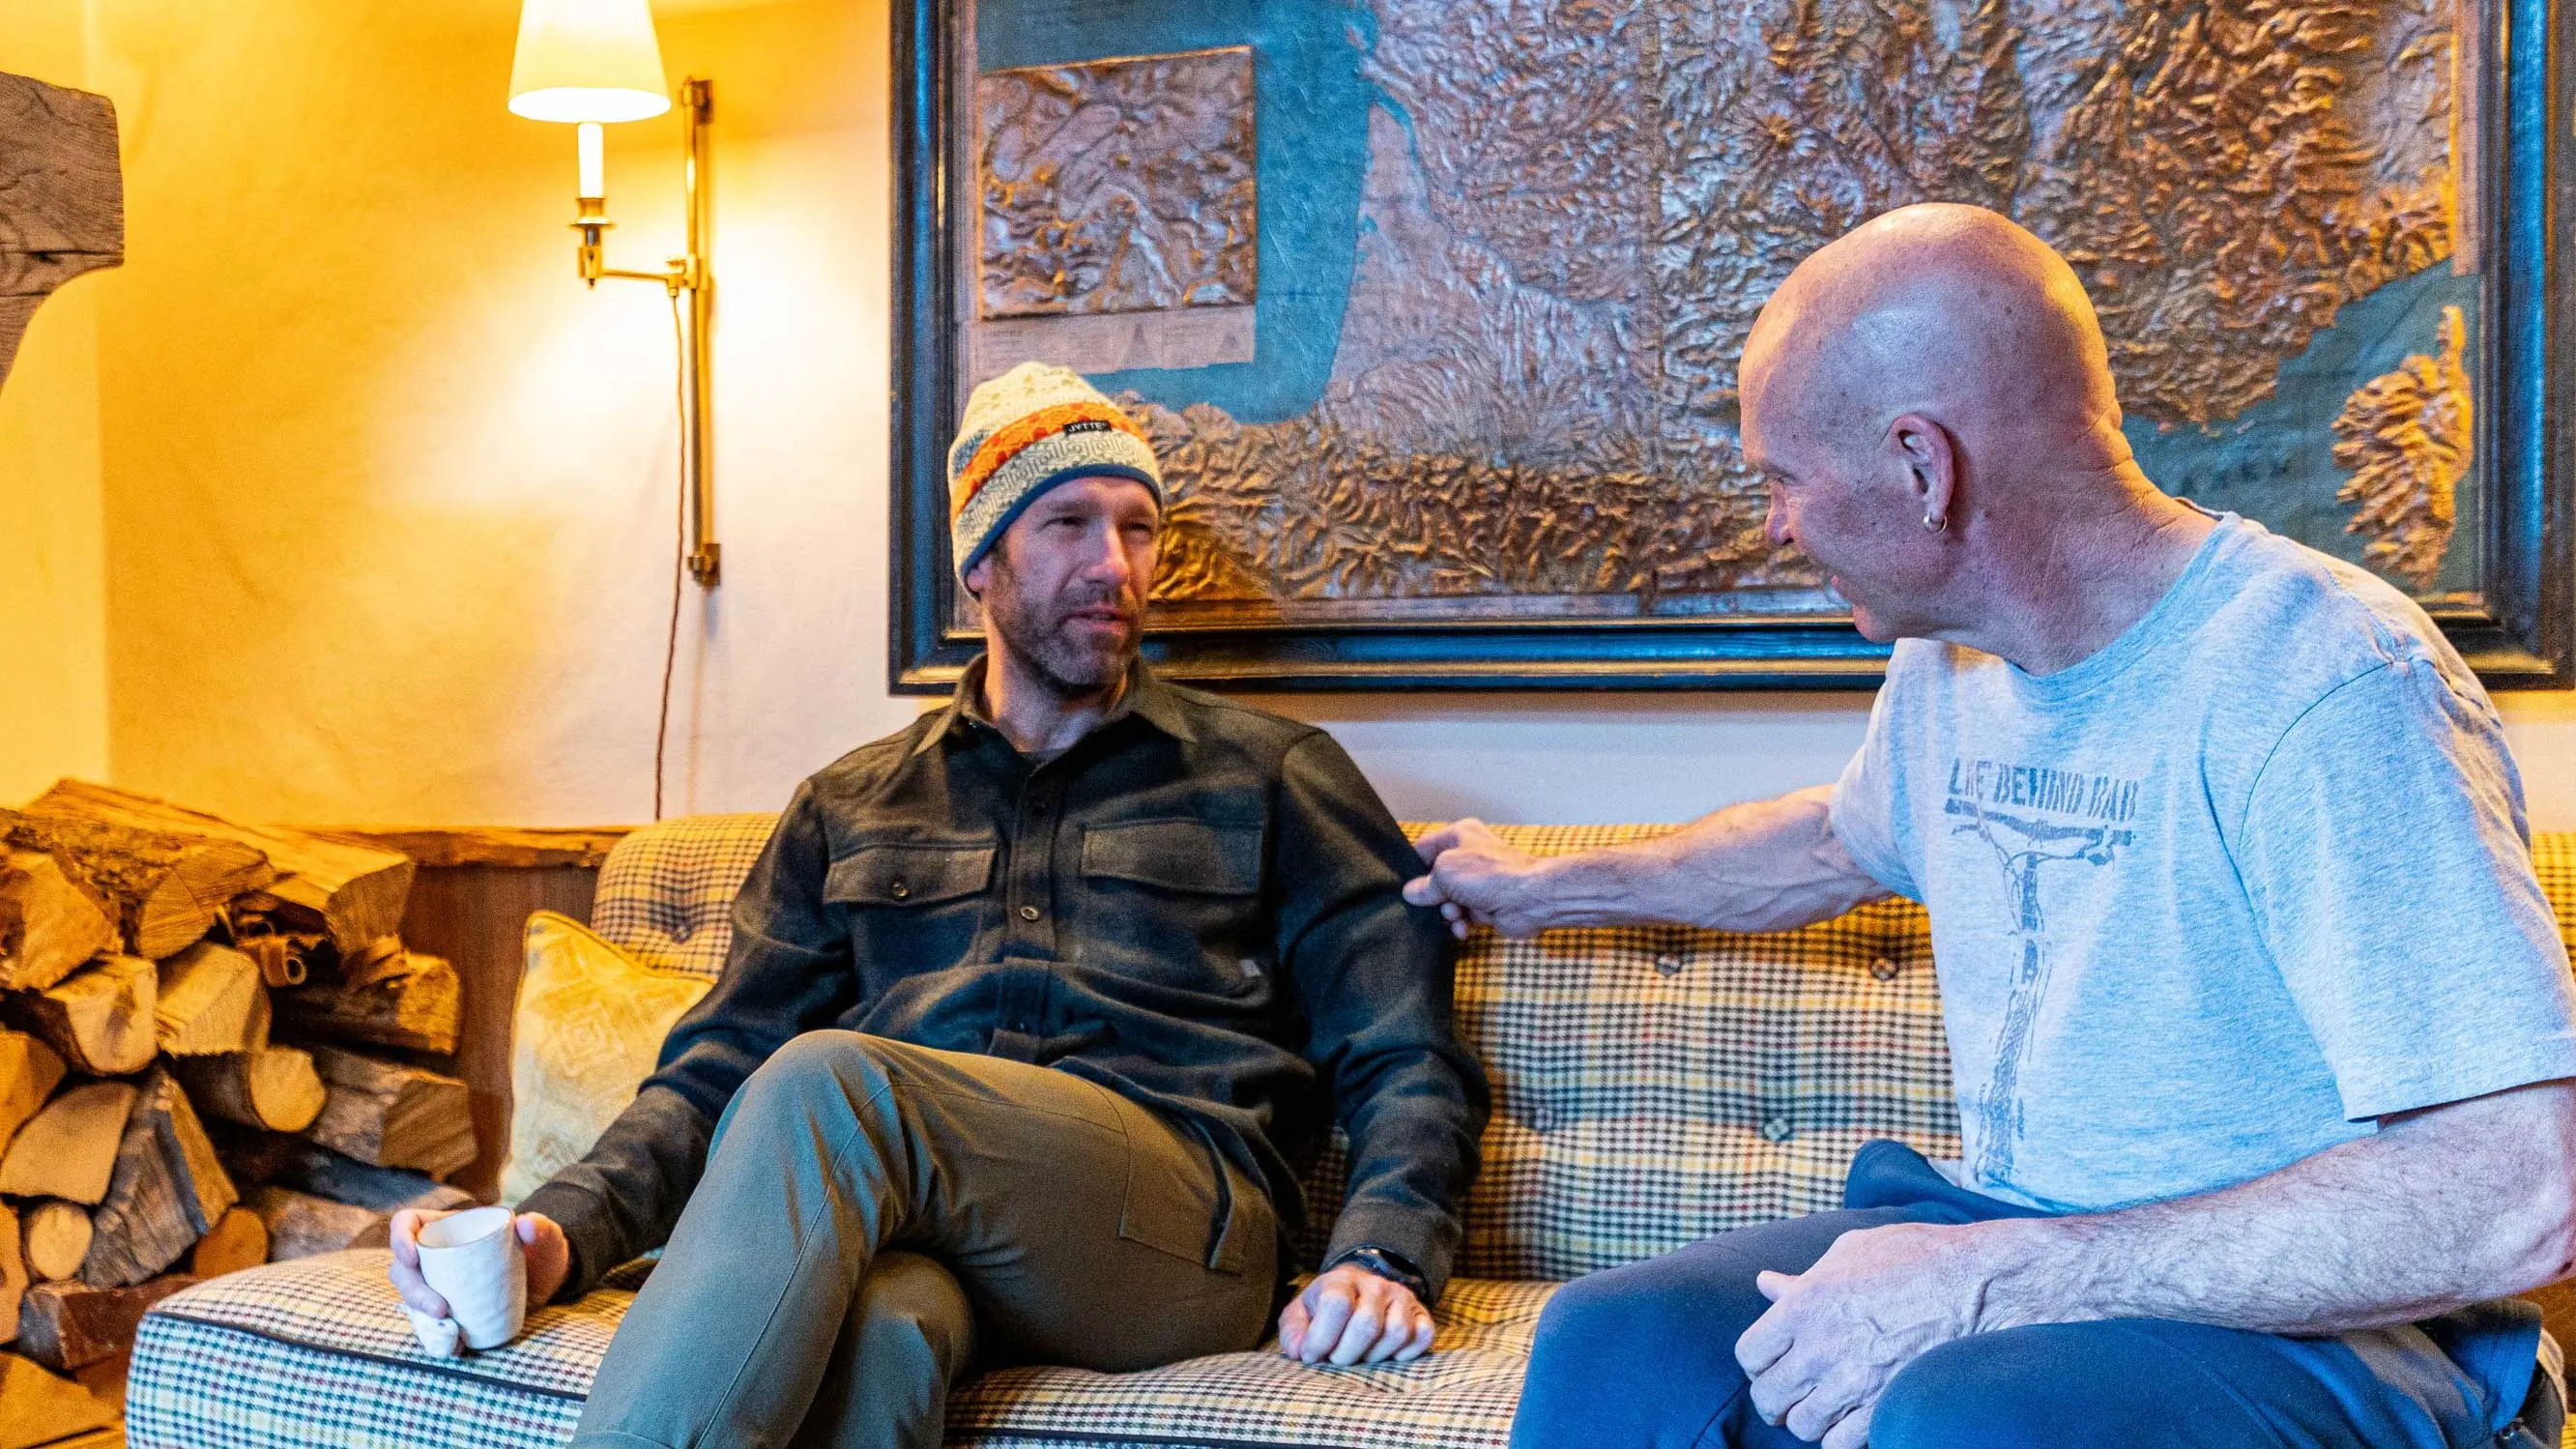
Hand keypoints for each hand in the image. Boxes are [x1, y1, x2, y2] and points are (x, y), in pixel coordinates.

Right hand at [388, 1207, 570, 1320]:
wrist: (549, 1284)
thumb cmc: (541, 1251)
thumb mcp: (546, 1238)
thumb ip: (541, 1229)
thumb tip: (526, 1225)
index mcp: (448, 1226)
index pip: (407, 1223)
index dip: (399, 1238)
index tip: (411, 1257)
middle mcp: (436, 1255)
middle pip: (403, 1269)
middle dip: (413, 1290)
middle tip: (441, 1309)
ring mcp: (438, 1283)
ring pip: (411, 1299)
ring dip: (421, 1318)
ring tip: (451, 1332)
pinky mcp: (447, 1309)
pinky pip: (430, 1324)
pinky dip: (437, 1337)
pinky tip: (455, 1348)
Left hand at [1277, 1264, 1436, 1366]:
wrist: (1357, 1291)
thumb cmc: (1323, 1310)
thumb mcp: (1299, 1316)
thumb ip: (1293, 1333)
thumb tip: (1299, 1352)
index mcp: (1341, 1281)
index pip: (1337, 1305)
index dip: (1321, 1338)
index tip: (1312, 1355)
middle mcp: (1375, 1285)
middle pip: (1367, 1325)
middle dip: (1346, 1354)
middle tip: (1336, 1359)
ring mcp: (1402, 1299)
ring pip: (1396, 1333)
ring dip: (1375, 1356)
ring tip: (1360, 1355)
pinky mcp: (1422, 1315)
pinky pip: (1422, 1337)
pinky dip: (1405, 1354)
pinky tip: (1386, 1354)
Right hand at [1403, 819, 1553, 938]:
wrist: (1530, 899)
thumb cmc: (1491, 876)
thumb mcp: (1445, 872)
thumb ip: (1424, 884)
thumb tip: (1412, 893)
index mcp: (1458, 835)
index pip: (1423, 849)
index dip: (1413, 869)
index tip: (1408, 887)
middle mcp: (1467, 856)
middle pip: (1434, 879)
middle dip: (1432, 897)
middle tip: (1437, 903)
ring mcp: (1477, 882)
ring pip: (1446, 901)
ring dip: (1446, 913)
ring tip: (1456, 915)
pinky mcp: (1485, 904)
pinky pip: (1461, 916)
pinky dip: (1459, 924)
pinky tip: (1463, 928)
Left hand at [1733, 1222, 1995, 1448]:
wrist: (1980, 1283)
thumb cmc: (1916, 1257)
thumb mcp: (1850, 1253)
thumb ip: (1802, 1278)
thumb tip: (1767, 1284)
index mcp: (1804, 1305)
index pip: (1750, 1355)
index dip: (1758, 1363)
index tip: (1772, 1363)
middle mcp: (1820, 1348)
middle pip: (1768, 1397)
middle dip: (1776, 1397)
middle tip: (1794, 1391)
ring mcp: (1852, 1383)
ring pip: (1802, 1426)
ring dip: (1809, 1418)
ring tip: (1825, 1405)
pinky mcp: (1884, 1407)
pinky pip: (1840, 1444)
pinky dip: (1840, 1438)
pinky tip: (1852, 1420)